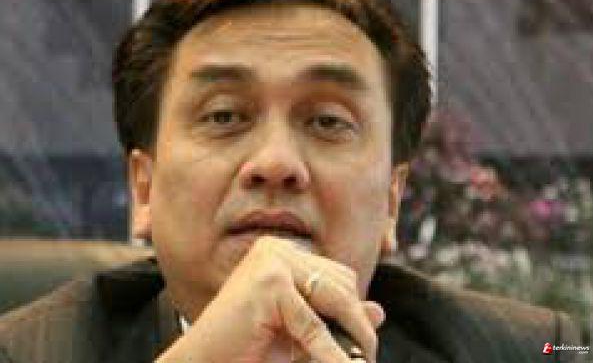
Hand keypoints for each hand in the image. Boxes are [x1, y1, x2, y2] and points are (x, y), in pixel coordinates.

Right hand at [155, 235, 384, 362]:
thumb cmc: (249, 347)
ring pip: (335, 299)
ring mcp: (271, 262)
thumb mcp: (301, 332)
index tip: (363, 340)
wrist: (204, 362)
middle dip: (356, 321)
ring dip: (351, 335)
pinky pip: (313, 324)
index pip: (337, 274)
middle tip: (365, 356)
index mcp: (280, 253)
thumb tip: (380, 311)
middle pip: (342, 281)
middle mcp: (276, 249)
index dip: (352, 308)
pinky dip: (330, 353)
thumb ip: (336, 317)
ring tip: (357, 362)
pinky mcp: (268, 283)